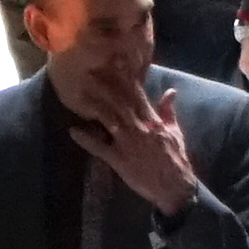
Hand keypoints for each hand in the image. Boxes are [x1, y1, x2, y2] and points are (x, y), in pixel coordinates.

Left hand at [68, 71, 203, 214]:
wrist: (175, 186)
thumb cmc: (175, 158)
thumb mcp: (174, 131)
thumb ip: (168, 110)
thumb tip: (170, 91)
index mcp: (151, 120)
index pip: (136, 94)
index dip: (124, 78)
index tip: (113, 62)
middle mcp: (138, 127)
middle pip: (118, 102)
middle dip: (103, 86)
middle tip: (89, 70)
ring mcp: (127, 143)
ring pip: (107, 119)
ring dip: (92, 105)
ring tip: (78, 92)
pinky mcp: (119, 160)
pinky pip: (100, 148)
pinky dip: (86, 139)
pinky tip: (73, 131)